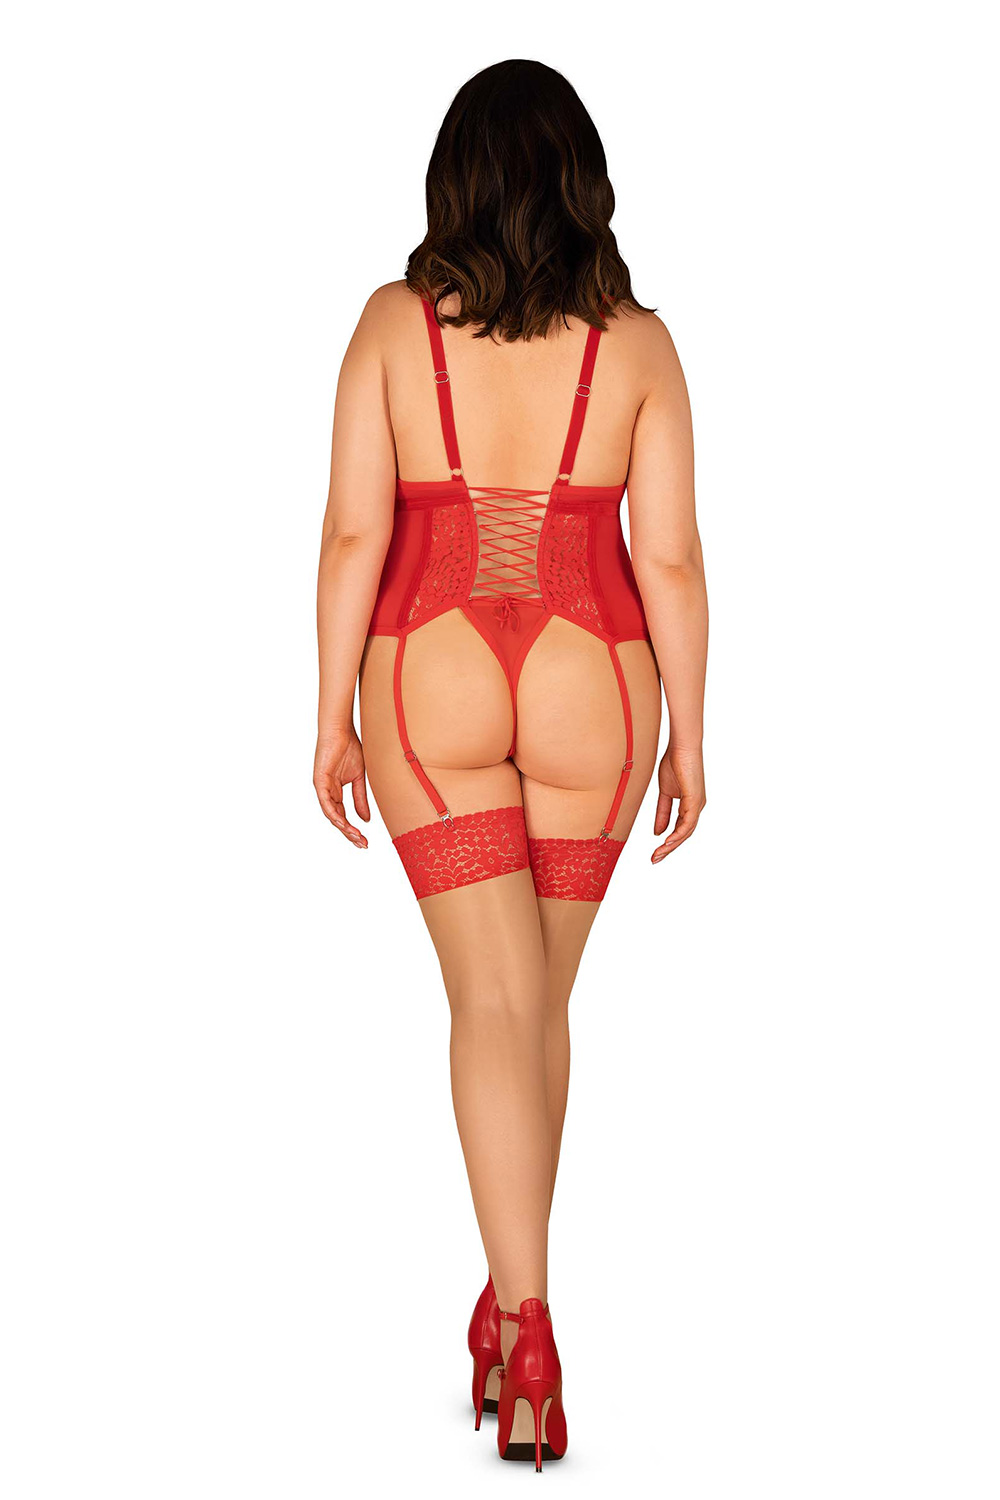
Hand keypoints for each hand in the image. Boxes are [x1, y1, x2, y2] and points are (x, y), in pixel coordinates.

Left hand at [313, 726, 370, 848]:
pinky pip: (326, 803)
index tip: (365, 841)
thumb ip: (360, 799)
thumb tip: (365, 819)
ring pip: (331, 815)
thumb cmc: (349, 749)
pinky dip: (334, 815)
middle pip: (337, 820)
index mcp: (335, 793)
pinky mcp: (319, 782)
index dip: (354, 830)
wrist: (341, 731)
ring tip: (356, 836)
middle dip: (350, 834)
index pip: (343, 817)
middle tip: (363, 844)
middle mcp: (327, 793)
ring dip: (344, 828)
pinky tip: (343, 824)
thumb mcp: (359, 778)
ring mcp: (322, 789)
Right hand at [652, 743, 704, 862]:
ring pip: (686, 832)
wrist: (681, 747)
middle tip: (654, 859)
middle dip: (668, 849)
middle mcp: (696, 807)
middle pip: (683, 834)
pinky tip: (667, 842)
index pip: (679, 829)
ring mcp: (697, 804)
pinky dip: (677, 834)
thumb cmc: (674, 763)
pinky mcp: (695, 800)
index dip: (668, 842)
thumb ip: (662, 812)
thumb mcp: (664, 792)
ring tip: (658, 854)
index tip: (655, 852)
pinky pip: (687, 823)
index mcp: (689, 805)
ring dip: (671, 845)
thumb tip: (658, 832)